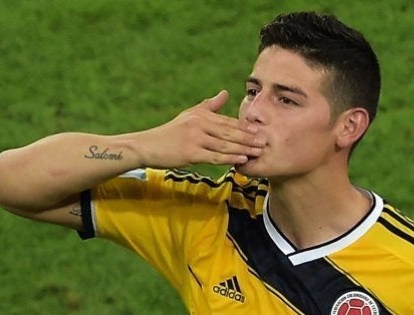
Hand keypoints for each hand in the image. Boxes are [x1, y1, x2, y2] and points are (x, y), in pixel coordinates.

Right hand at [132, 90, 263, 167]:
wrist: (148, 146)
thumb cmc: (170, 132)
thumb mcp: (190, 115)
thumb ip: (209, 105)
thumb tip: (225, 93)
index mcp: (201, 116)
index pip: (227, 121)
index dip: (245, 127)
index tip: (260, 130)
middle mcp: (199, 125)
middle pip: (229, 132)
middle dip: (249, 138)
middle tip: (265, 141)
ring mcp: (195, 139)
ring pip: (224, 145)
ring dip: (243, 149)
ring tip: (258, 152)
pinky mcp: (190, 153)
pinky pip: (214, 157)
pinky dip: (229, 158)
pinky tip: (241, 160)